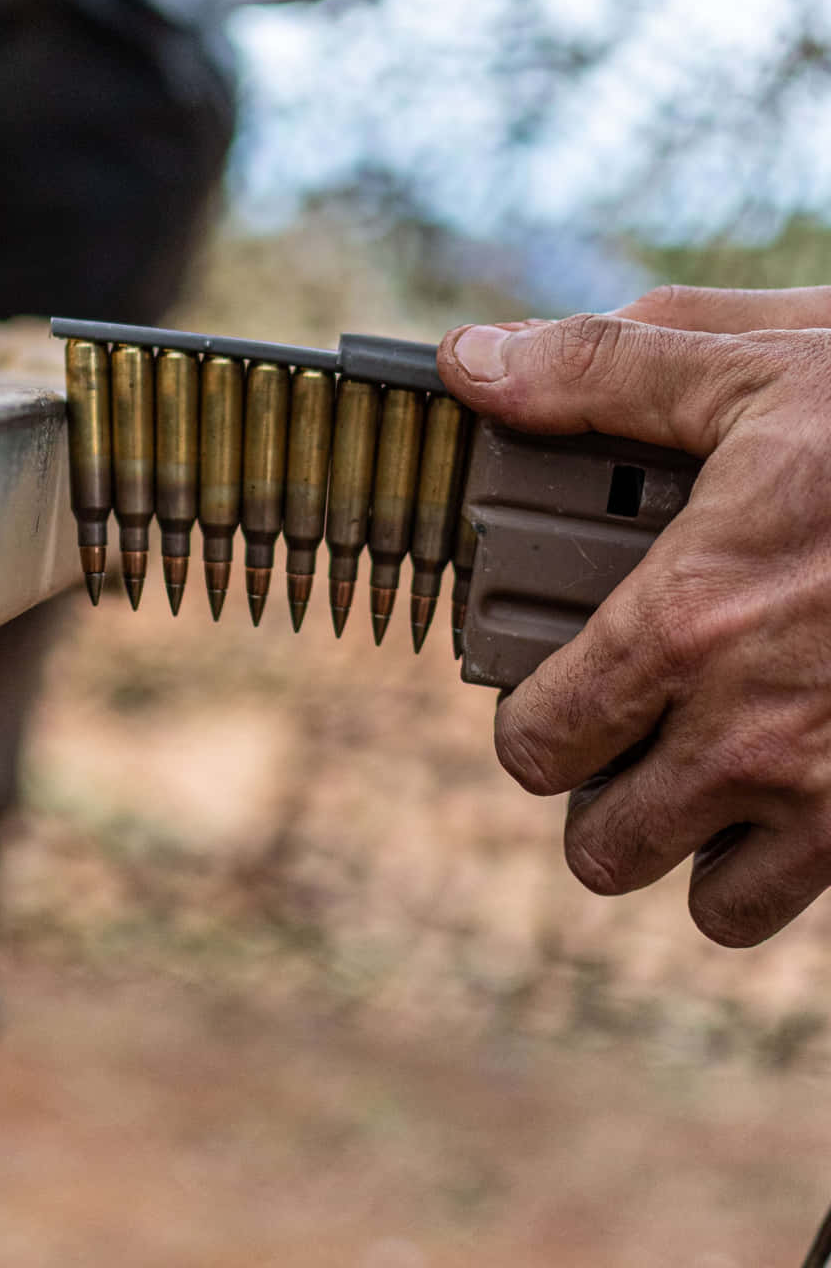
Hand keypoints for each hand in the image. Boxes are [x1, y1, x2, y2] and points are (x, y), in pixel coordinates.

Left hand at [437, 287, 830, 946]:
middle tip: (626, 736)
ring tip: (712, 773)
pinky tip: (804, 780)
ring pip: (714, 903)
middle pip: (606, 847)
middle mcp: (752, 731)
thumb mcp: (754, 367)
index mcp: (687, 621)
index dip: (529, 719)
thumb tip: (472, 363)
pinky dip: (798, 862)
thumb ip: (597, 373)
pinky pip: (819, 902)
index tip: (549, 689)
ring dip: (698, 849)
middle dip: (600, 796)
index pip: (539, 741)